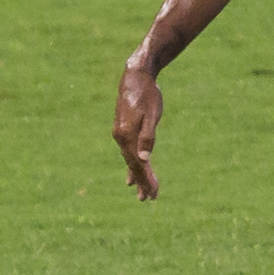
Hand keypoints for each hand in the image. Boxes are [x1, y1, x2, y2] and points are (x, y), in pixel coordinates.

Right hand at [113, 62, 163, 198]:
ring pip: (130, 160)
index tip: (153, 194)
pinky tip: (131, 175)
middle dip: (142, 182)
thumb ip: (147, 137)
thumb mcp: (152, 115)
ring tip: (142, 193)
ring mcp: (120, 134)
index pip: (137, 164)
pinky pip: (127, 152)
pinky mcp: (123, 130)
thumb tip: (145, 159)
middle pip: (132, 165)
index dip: (146, 180)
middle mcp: (120, 137)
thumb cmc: (148, 94)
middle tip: (149, 199)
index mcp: (127, 135)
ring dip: (137, 176)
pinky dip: (131, 164)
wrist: (136, 75)